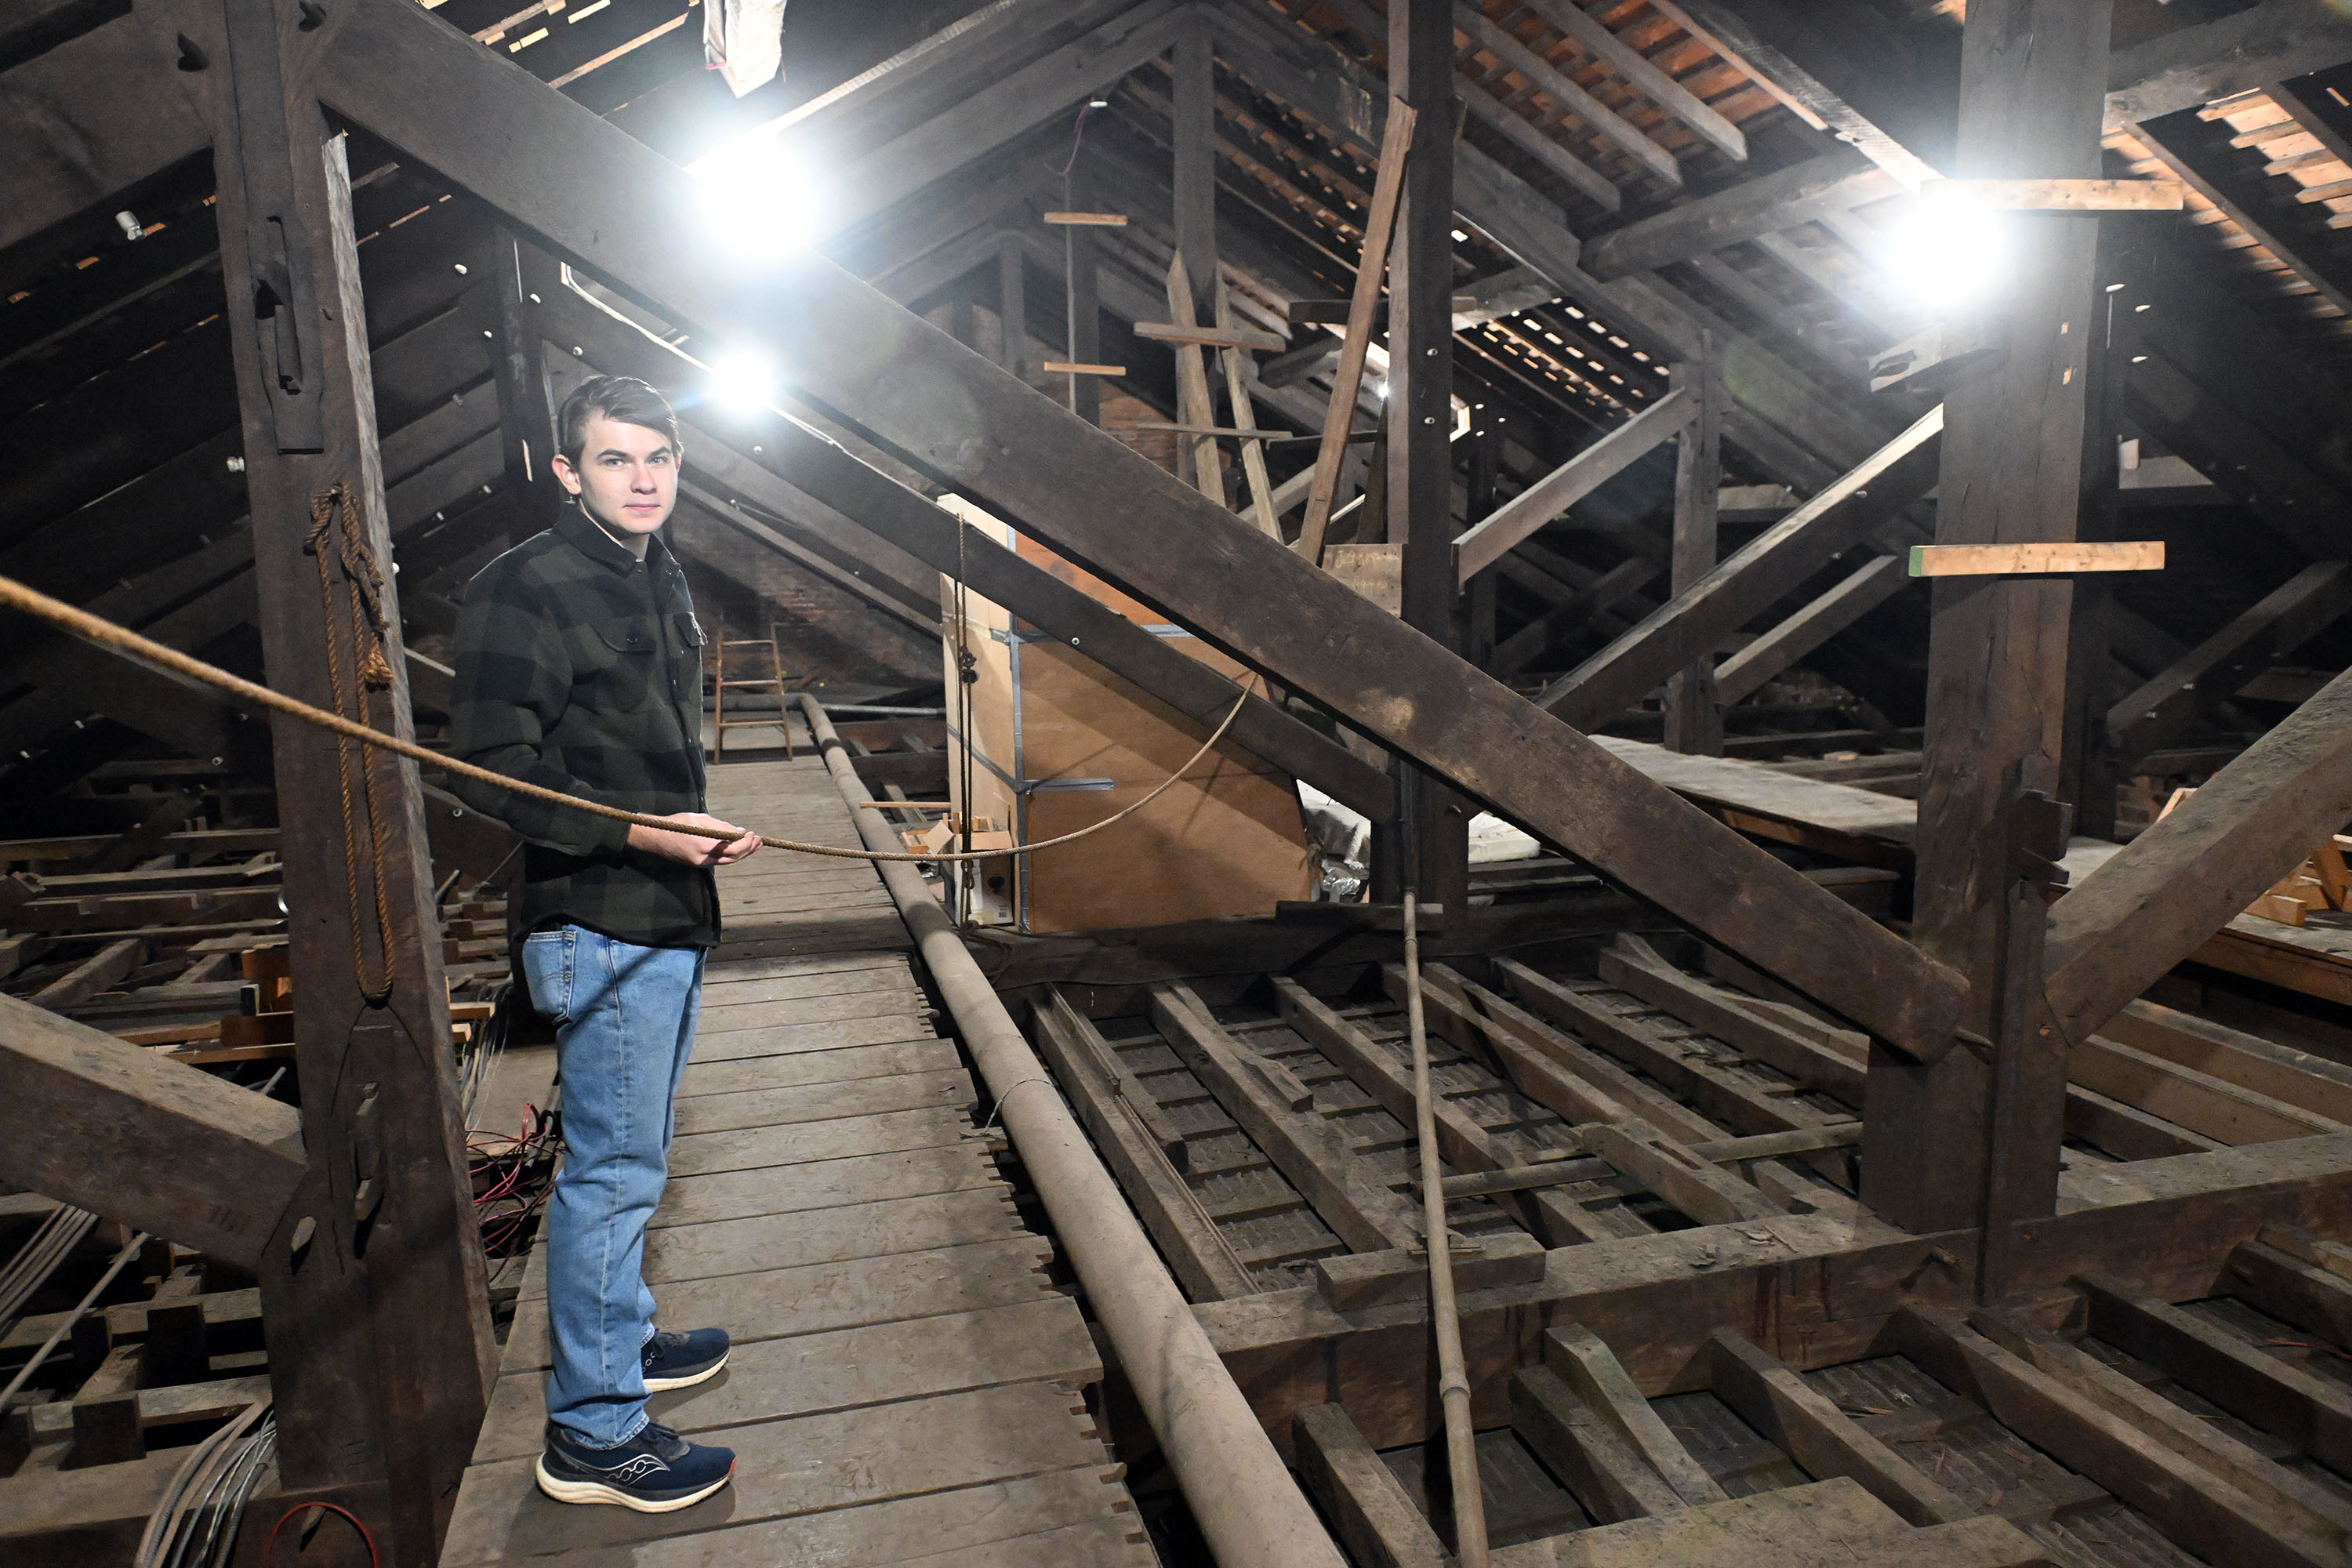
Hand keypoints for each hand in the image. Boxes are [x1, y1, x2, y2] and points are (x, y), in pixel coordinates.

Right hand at [627, 813, 760, 865]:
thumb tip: (740, 832)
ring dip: (742, 853)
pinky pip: (719, 860)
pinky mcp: (698, 864)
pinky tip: (737, 846)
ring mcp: (700, 863)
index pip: (732, 848)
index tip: (751, 833)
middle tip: (758, 840)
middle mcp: (703, 858)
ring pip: (726, 861)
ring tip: (754, 845)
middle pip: (732, 858)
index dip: (745, 842)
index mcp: (704, 845)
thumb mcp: (699, 819)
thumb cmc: (676, 824)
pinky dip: (730, 854)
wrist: (655, 837)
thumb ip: (721, 826)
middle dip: (747, 849)